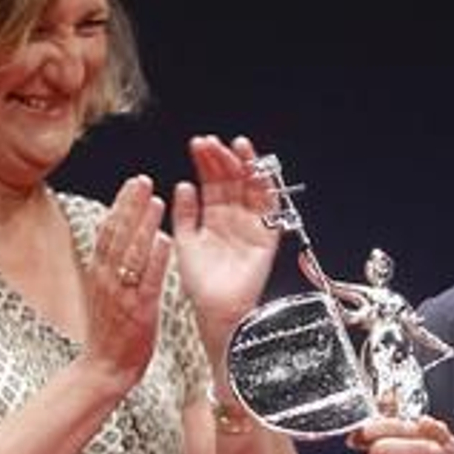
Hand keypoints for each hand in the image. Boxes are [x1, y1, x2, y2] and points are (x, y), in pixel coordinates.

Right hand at [80, 175, 170, 391]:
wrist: (105, 368)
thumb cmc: (111, 331)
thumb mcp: (106, 291)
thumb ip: (111, 264)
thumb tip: (116, 234)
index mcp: (100, 273)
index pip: (108, 231)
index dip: (120, 205)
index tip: (132, 183)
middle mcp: (108, 279)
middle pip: (117, 235)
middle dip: (130, 205)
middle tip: (143, 180)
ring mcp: (122, 294)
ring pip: (131, 253)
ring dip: (143, 225)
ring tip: (156, 201)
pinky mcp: (139, 311)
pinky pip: (147, 280)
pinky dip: (156, 259)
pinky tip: (166, 240)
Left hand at [172, 135, 280, 353]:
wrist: (216, 310)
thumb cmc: (199, 284)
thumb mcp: (184, 242)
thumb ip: (184, 214)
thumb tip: (183, 186)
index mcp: (213, 219)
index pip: (212, 183)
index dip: (207, 164)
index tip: (200, 144)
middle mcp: (233, 219)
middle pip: (232, 181)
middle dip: (224, 159)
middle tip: (213, 142)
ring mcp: (251, 226)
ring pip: (251, 189)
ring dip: (245, 167)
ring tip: (235, 146)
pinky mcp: (267, 237)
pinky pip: (270, 208)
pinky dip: (265, 189)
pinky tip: (256, 172)